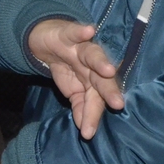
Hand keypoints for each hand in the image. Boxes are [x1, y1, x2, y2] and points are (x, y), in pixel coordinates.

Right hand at [28, 19, 123, 139]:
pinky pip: (76, 32)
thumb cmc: (66, 67)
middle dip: (109, 90)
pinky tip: (88, 31)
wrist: (47, 41)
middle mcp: (93, 65)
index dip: (93, 114)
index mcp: (94, 80)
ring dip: (100, 62)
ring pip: (93, 55)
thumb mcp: (71, 90)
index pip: (96, 99)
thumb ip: (80, 108)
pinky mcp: (69, 33)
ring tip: (107, 70)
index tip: (89, 133)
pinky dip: (82, 32)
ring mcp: (82, 48)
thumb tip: (85, 130)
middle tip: (117, 104)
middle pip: (102, 78)